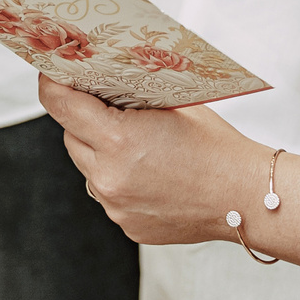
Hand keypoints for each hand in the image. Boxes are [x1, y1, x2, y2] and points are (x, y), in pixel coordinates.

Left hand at [39, 75, 270, 247]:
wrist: (245, 197)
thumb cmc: (217, 148)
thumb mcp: (173, 104)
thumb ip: (131, 94)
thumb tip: (101, 79)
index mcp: (119, 139)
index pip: (60, 105)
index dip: (53, 84)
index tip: (53, 74)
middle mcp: (109, 176)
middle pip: (71, 136)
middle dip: (84, 119)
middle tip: (110, 108)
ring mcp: (115, 205)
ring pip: (87, 167)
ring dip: (101, 151)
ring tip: (140, 146)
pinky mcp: (125, 224)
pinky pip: (108, 193)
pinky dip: (120, 179)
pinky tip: (151, 174)